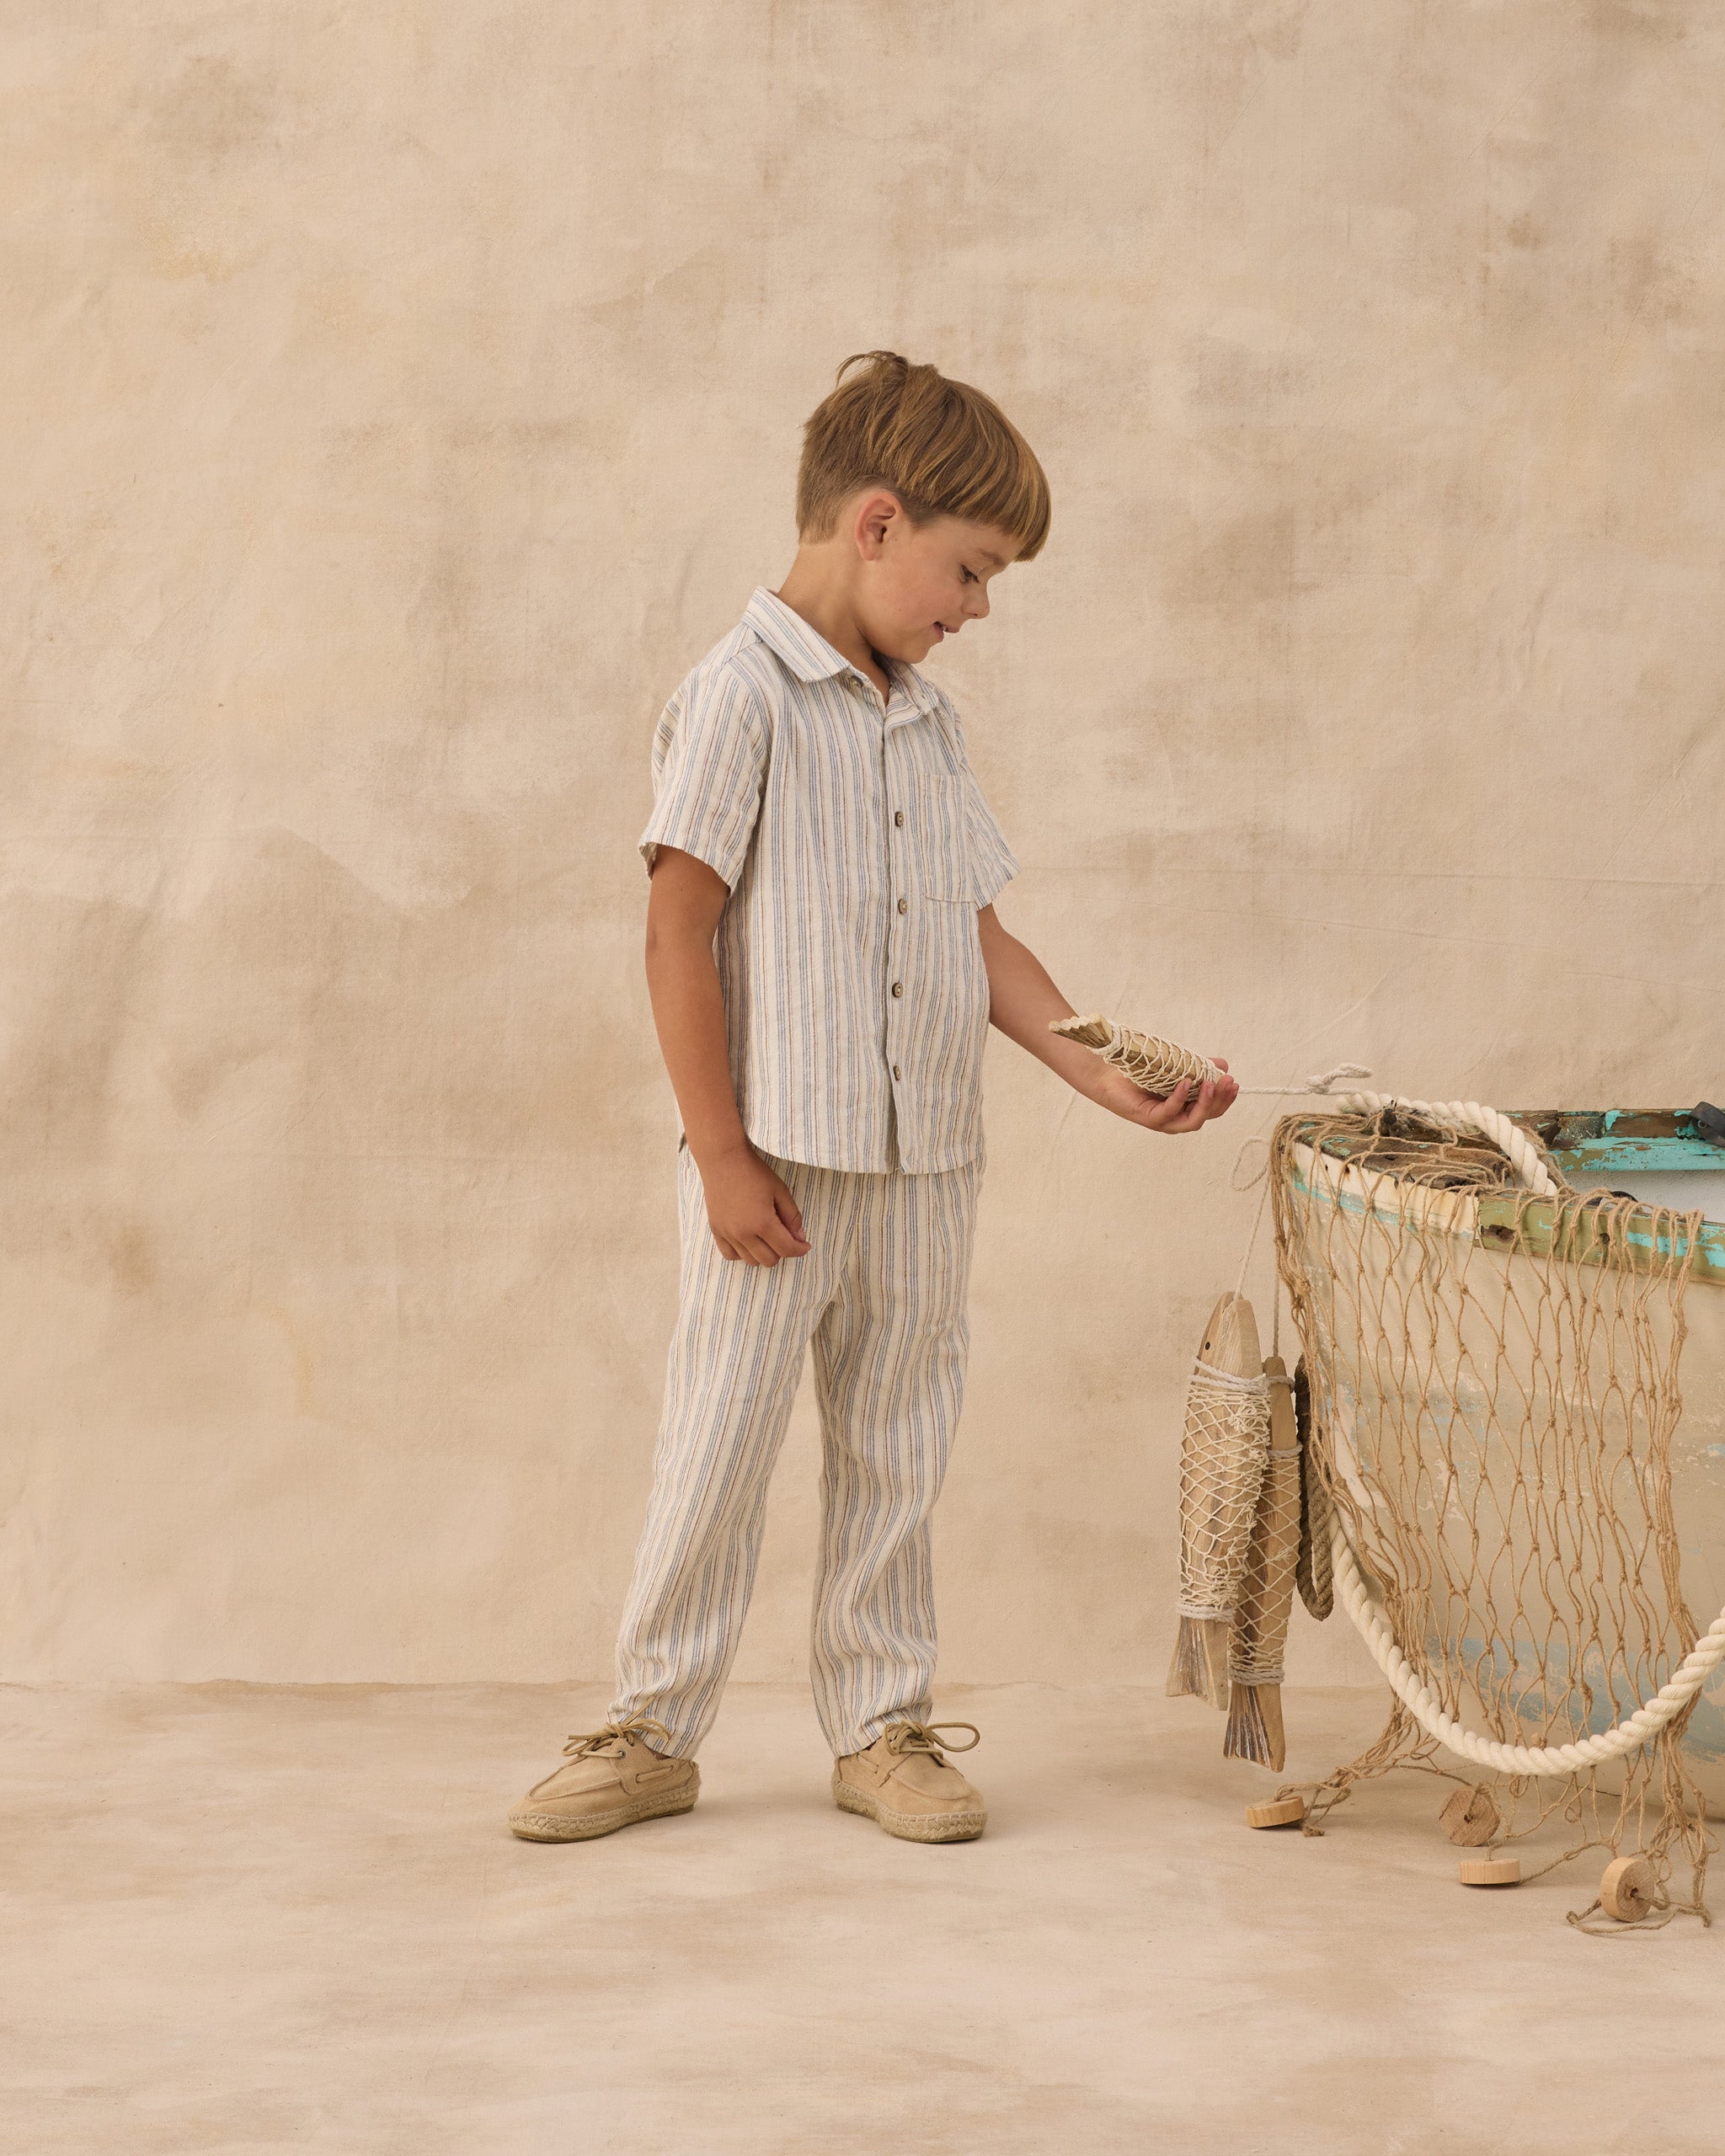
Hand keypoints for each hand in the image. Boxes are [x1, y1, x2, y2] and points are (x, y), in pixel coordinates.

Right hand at [693, 1145, 812, 1264]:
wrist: (723, 1160)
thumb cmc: (754, 1172)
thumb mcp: (780, 1191)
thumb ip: (792, 1217)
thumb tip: (799, 1237)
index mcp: (762, 1223)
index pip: (786, 1249)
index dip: (800, 1250)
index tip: (805, 1245)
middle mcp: (743, 1233)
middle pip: (770, 1260)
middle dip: (783, 1251)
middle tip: (786, 1236)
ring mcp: (727, 1234)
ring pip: (751, 1261)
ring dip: (764, 1253)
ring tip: (767, 1237)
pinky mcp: (716, 1230)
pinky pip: (731, 1255)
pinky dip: (743, 1253)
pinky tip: (749, 1240)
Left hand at [1098, 1057, 1238, 1134]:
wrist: (1110, 1075)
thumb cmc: (1141, 1072)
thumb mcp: (1176, 1066)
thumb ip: (1199, 1067)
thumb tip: (1223, 1065)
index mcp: (1187, 1107)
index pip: (1214, 1108)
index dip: (1226, 1098)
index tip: (1234, 1081)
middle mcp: (1178, 1118)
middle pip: (1208, 1115)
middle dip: (1221, 1100)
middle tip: (1228, 1082)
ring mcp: (1164, 1121)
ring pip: (1193, 1121)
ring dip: (1205, 1103)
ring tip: (1210, 1084)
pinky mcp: (1150, 1119)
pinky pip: (1169, 1113)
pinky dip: (1179, 1098)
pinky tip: (1185, 1083)